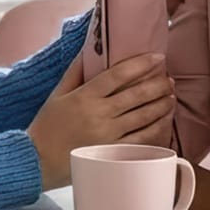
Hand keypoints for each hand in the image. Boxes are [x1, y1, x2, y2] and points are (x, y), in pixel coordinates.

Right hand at [28, 53, 175, 189]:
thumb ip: (75, 72)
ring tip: (170, 96)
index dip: (141, 64)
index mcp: (85, 96)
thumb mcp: (57, 94)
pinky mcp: (113, 153)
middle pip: (137, 95)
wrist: (38, 160)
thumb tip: (89, 49)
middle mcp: (99, 114)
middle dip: (157, 85)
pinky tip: (164, 120)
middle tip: (168, 78)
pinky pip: (142, 139)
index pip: (118, 75)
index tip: (157, 58)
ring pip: (143, 116)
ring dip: (161, 105)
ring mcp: (108, 135)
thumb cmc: (47, 125)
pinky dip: (157, 128)